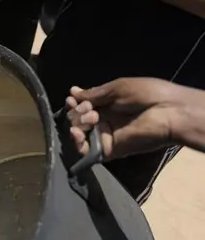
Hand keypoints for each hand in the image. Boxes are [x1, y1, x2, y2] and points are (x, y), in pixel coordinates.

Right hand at [64, 78, 190, 160]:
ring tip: (91, 117)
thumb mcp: (116, 88)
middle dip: (77, 112)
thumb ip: (94, 94)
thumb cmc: (146, 94)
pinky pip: (87, 151)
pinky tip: (77, 133)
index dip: (74, 103)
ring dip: (78, 123)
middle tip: (88, 109)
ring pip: (79, 133)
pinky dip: (78, 143)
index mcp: (106, 105)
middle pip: (77, 119)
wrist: (167, 112)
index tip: (71, 99)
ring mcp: (106, 136)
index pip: (82, 106)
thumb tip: (72, 92)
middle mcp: (104, 121)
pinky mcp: (108, 150)